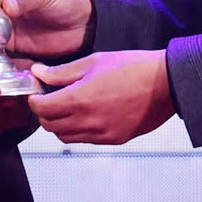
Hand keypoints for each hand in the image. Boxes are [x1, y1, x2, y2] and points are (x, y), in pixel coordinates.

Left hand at [27, 50, 174, 144]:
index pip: (41, 109)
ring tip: (68, 108)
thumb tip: (38, 73)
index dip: (34, 100)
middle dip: (45, 113)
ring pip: (65, 137)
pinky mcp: (114, 140)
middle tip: (51, 99)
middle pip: (50, 126)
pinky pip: (85, 140)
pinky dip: (78, 131)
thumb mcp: (95, 61)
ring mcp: (101, 134)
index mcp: (80, 99)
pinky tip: (87, 115)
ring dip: (60, 124)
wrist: (166, 83)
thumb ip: (62, 72)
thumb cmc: (133, 67)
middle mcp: (88, 121)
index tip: (37, 93)